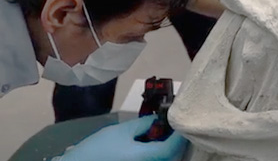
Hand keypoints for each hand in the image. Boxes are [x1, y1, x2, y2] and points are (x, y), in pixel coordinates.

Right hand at [52, 116, 187, 160]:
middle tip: (173, 126)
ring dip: (167, 148)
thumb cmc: (96, 150)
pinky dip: (157, 154)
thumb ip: (143, 125)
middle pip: (171, 157)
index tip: (180, 122)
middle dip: (175, 142)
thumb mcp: (120, 132)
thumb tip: (159, 120)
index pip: (171, 148)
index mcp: (144, 159)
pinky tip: (152, 143)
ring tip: (162, 132)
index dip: (179, 135)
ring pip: (164, 160)